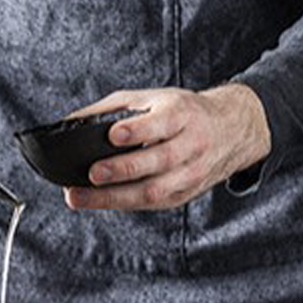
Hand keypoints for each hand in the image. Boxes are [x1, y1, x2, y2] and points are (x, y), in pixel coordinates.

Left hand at [63, 84, 270, 210]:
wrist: (230, 131)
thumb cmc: (184, 112)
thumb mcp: (154, 98)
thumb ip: (113, 107)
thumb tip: (71, 121)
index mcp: (182, 115)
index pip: (160, 124)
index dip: (137, 131)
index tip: (113, 135)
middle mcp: (190, 145)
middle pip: (157, 161)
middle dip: (121, 169)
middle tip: (93, 173)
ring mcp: (190, 174)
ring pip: (154, 190)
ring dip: (115, 196)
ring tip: (81, 197)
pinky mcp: (184, 194)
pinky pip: (152, 203)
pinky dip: (123, 204)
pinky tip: (99, 201)